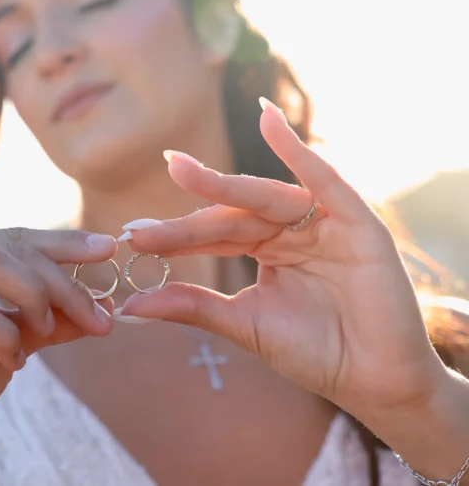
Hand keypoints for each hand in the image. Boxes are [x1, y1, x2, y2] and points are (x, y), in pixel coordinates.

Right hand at [0, 227, 116, 483]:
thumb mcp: (7, 347)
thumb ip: (46, 323)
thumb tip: (103, 309)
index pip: (14, 236)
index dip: (64, 241)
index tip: (108, 250)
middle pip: (9, 245)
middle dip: (63, 278)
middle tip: (99, 317)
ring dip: (35, 295)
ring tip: (47, 330)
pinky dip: (5, 335)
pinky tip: (12, 361)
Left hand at [119, 98, 446, 421]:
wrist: (374, 383)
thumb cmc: (315, 352)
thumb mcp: (243, 323)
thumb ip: (193, 305)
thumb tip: (130, 305)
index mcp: (266, 247)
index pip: (213, 235)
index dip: (175, 236)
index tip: (132, 237)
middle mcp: (292, 228)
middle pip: (232, 215)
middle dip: (187, 217)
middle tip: (140, 224)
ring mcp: (323, 221)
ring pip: (264, 198)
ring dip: (221, 183)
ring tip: (179, 170)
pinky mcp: (356, 221)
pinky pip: (323, 178)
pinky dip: (297, 149)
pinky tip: (268, 120)